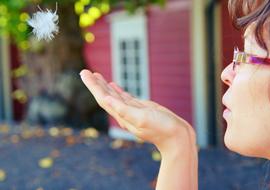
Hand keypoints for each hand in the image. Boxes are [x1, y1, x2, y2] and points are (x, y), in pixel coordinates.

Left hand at [80, 70, 195, 151]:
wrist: (177, 137)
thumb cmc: (162, 129)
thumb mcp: (142, 118)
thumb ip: (124, 110)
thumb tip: (106, 100)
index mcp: (122, 115)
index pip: (103, 99)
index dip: (93, 86)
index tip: (83, 73)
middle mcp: (124, 113)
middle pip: (106, 96)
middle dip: (95, 84)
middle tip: (85, 71)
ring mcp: (133, 110)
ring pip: (115, 96)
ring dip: (105, 86)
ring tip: (96, 75)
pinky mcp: (141, 108)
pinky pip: (125, 98)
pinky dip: (118, 90)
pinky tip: (113, 85)